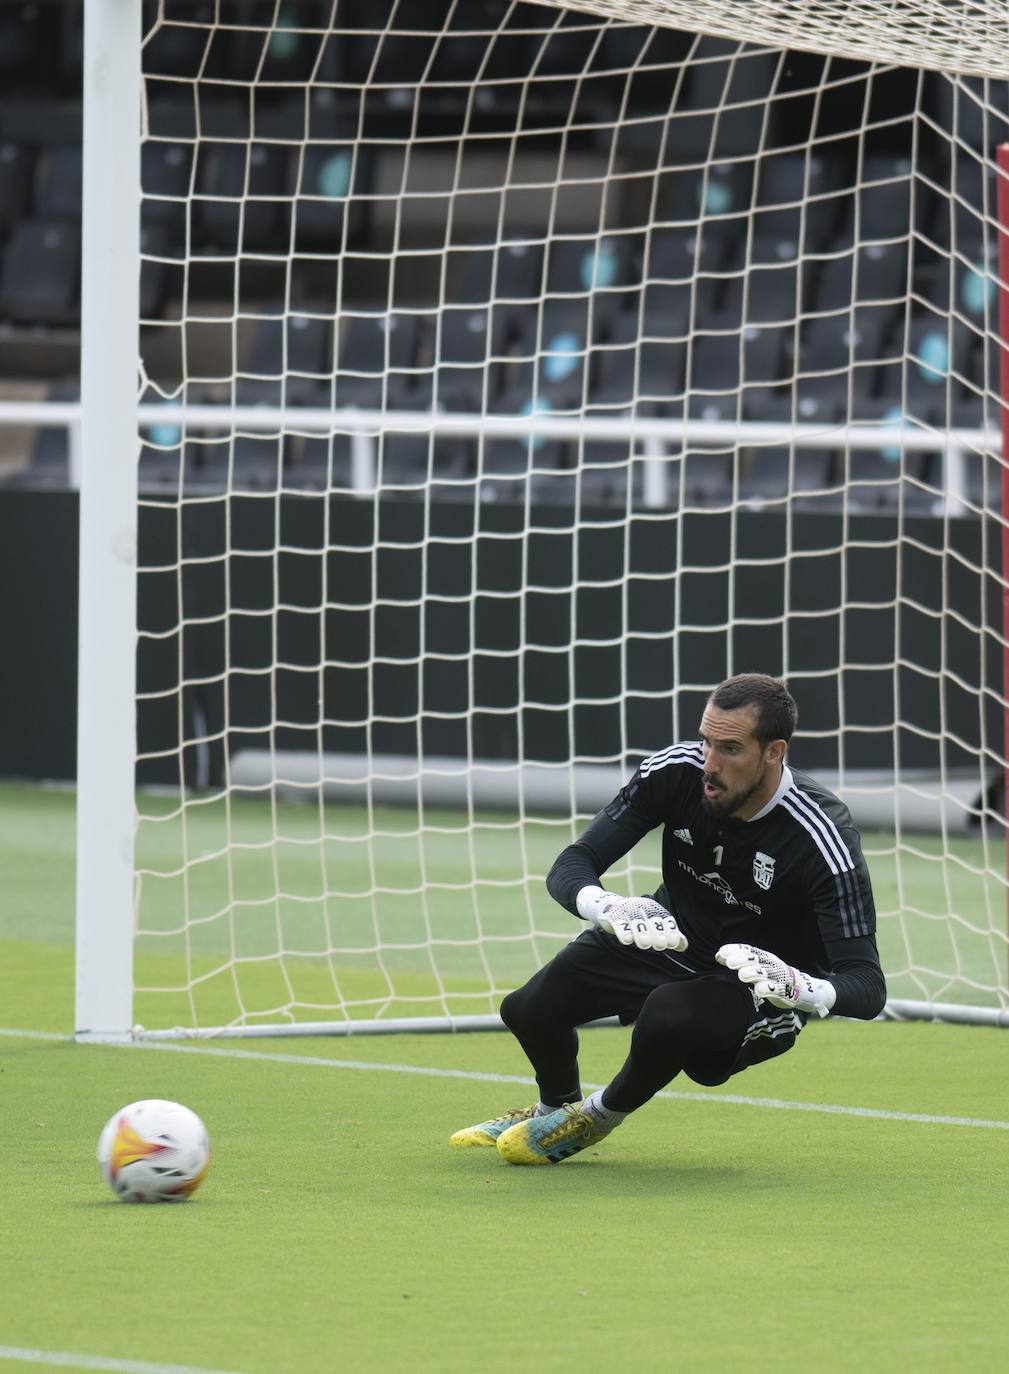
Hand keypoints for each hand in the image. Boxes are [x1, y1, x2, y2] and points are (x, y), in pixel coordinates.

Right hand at [577, 887, 687, 952]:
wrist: (607, 905)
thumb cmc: (635, 919)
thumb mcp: (652, 924)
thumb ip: (668, 934)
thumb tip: (683, 945)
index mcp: (654, 909)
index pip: (666, 920)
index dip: (670, 931)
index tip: (672, 943)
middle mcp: (641, 907)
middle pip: (653, 922)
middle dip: (657, 934)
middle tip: (659, 945)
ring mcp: (626, 911)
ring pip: (637, 924)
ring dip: (641, 934)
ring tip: (644, 944)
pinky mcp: (612, 915)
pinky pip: (618, 923)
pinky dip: (622, 931)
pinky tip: (626, 940)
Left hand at [716, 943, 835, 1017]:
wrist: (804, 990)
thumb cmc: (774, 977)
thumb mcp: (757, 967)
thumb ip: (740, 961)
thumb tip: (718, 955)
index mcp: (765, 958)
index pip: (750, 951)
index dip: (736, 951)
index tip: (721, 953)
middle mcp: (772, 965)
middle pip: (756, 960)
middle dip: (743, 960)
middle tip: (729, 963)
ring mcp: (780, 978)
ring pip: (766, 974)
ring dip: (754, 973)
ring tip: (742, 975)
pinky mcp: (786, 992)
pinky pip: (777, 989)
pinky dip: (769, 989)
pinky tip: (759, 991)